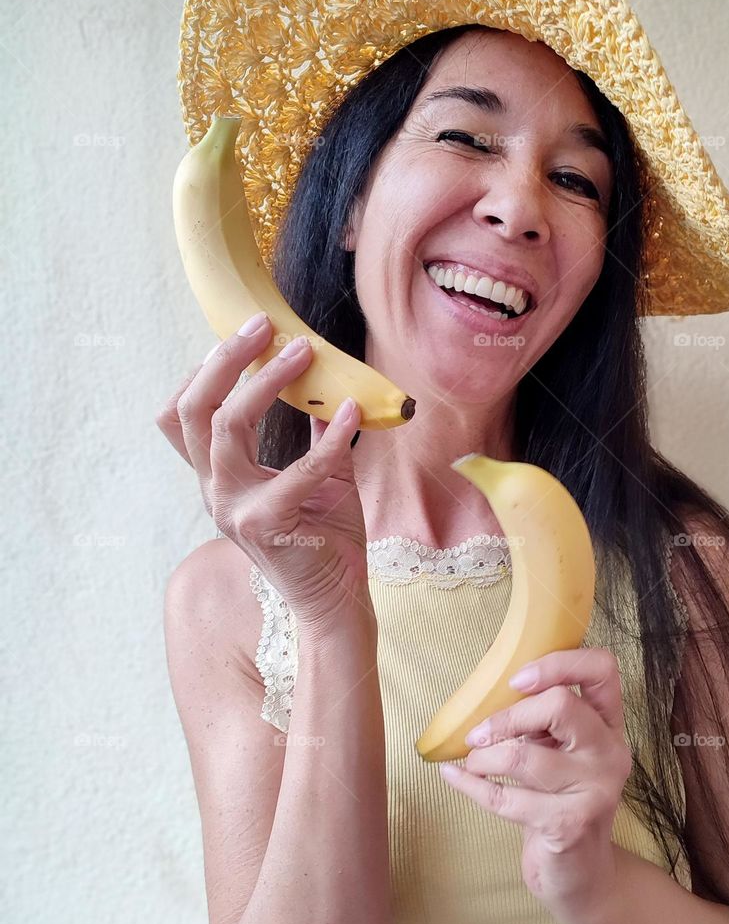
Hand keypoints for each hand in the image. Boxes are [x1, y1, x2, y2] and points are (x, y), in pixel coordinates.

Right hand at [155, 313, 369, 626]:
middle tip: (265, 325)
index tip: (242, 334)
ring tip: (304, 351)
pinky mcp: (264, 524)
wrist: (336, 599)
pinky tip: (352, 412)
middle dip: (226, 360)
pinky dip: (330, 436)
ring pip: (228, 427)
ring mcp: (233, 508)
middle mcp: (215, 490)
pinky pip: (298, 468)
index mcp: (217, 476)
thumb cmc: (325, 535)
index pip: (180, 415)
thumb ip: (312, 433)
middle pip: (194, 410)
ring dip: (268, 382)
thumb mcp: (318, 473)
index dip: (202, 370)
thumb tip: (329, 381)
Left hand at [440, 648, 630, 919]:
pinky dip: (470, 785)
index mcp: (608, 724)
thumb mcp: (560, 754)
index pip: (602, 669)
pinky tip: (454, 776)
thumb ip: (541, 721)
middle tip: (478, 733)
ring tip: (472, 762)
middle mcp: (609, 752)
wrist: (581, 874)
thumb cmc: (559, 801)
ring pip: (524, 755)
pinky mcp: (570, 824)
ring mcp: (595, 789)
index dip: (559, 664)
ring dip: (484, 758)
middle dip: (508, 716)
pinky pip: (506, 798)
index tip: (517, 680)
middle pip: (561, 706)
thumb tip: (484, 691)